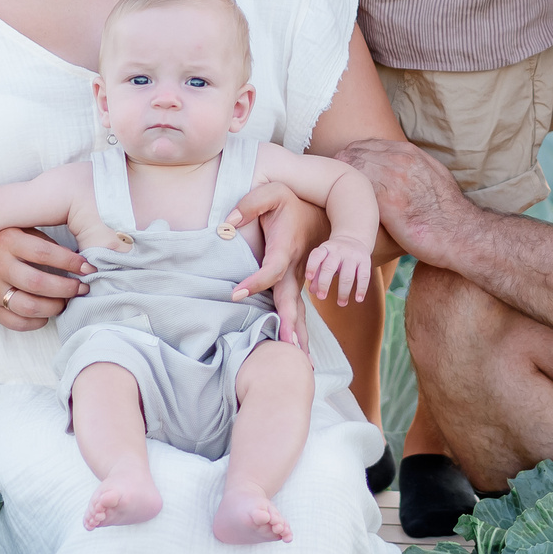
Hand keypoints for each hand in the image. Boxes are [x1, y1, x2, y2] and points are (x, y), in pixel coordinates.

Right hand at [0, 225, 90, 330]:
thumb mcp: (17, 230)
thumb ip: (43, 242)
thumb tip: (78, 259)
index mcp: (8, 241)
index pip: (46, 254)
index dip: (72, 263)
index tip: (89, 267)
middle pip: (40, 284)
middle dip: (68, 288)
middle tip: (82, 288)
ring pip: (30, 307)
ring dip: (55, 307)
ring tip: (66, 302)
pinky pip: (17, 323)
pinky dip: (37, 322)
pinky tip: (47, 313)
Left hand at [229, 180, 322, 345]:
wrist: (324, 206)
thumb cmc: (290, 201)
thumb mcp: (272, 192)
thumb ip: (249, 204)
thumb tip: (228, 223)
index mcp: (287, 247)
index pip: (272, 269)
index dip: (255, 282)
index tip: (234, 294)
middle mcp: (297, 267)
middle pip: (292, 299)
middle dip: (289, 323)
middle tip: (287, 346)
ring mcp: (301, 277)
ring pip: (300, 309)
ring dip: (300, 334)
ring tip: (302, 361)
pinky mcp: (300, 282)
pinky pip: (299, 308)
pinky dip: (300, 329)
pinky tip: (300, 350)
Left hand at [305, 239, 372, 304]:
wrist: (354, 237)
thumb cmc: (334, 254)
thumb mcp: (324, 258)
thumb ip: (317, 274)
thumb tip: (313, 291)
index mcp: (325, 249)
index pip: (316, 255)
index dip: (312, 266)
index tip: (308, 278)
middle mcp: (339, 251)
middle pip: (330, 267)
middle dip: (324, 283)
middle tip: (321, 297)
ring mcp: (353, 256)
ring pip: (348, 274)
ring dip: (344, 291)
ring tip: (341, 303)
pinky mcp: (365, 261)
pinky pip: (364, 276)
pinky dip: (361, 288)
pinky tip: (358, 299)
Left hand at [338, 140, 471, 258]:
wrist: (460, 233)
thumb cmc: (447, 212)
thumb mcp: (434, 175)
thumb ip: (414, 166)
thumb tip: (400, 168)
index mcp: (409, 152)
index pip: (366, 144)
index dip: (352, 158)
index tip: (346, 174)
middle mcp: (399, 159)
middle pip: (353, 153)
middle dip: (341, 169)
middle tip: (335, 188)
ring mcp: (392, 177)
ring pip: (349, 169)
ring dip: (339, 183)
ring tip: (335, 199)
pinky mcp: (387, 200)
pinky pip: (354, 190)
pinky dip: (344, 198)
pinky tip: (343, 210)